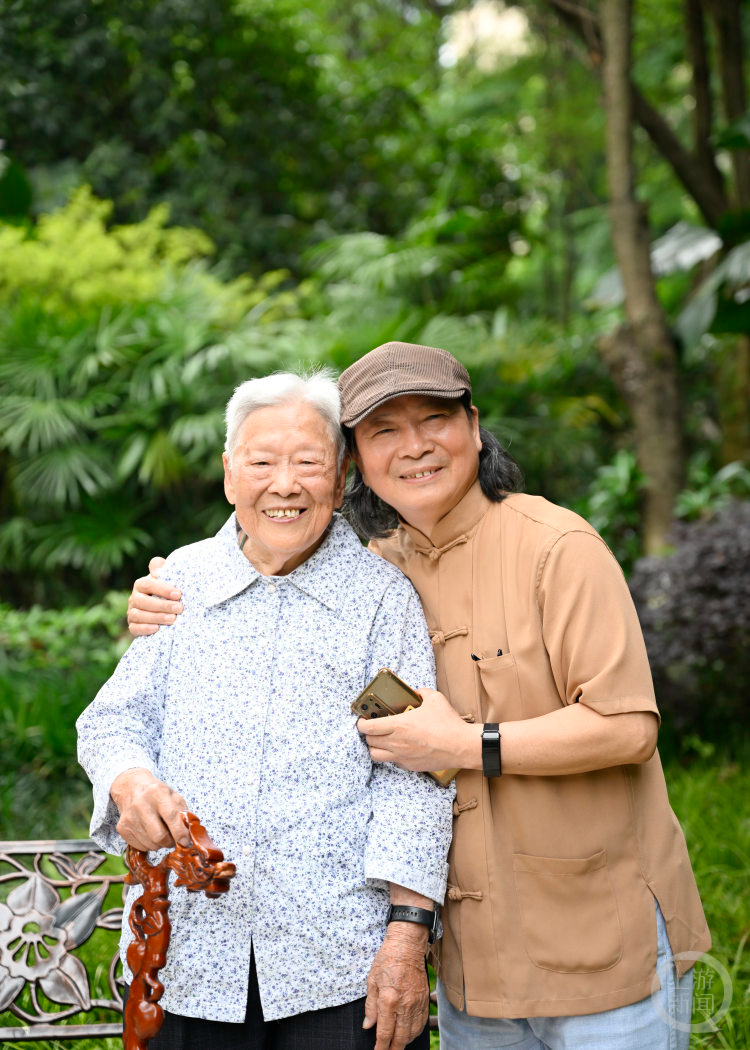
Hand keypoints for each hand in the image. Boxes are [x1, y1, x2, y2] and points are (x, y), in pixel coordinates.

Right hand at [110, 768, 190, 850]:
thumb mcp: (173, 795)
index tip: (185, 841)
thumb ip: (182, 812)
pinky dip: (149, 845)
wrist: (130, 787)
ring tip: (161, 833)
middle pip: (159, 835)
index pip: (171, 816)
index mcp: (157, 792)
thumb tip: (189, 833)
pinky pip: (140, 846)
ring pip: (150, 844)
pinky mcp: (122, 828)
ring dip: (160, 844)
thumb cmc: (156, 793)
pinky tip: (149, 834)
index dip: (180, 832)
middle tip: (173, 840)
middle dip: (170, 842)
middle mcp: (141, 804)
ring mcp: (129, 817)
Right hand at [127, 557, 182, 636]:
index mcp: (141, 584)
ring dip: (156, 617)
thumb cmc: (166, 591)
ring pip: (138, 615)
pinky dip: (145, 628)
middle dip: (162, 605)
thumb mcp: (166, 577)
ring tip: (173, 619)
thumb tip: (157, 571)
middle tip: (179, 608)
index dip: (162, 589)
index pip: (148, 584)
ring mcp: (131, 612)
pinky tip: (157, 629)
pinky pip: (134, 628)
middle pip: (143, 601)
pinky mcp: (133, 626)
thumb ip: (160, 568)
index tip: (178, 594)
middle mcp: (134, 598)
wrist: (164, 609)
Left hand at [357, 688, 480, 771]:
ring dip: (375, 747)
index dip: (361, 724)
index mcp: (399, 725)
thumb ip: (421, 692)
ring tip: (381, 740)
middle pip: (369, 741)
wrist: (461, 746)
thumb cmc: (448, 723)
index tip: (362, 720)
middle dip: (368, 734)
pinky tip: (398, 748)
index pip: (368, 728)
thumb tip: (416, 692)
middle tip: (373, 728)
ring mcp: (402, 756)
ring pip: (375, 755)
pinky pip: (392, 762)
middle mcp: (397, 742)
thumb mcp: (434, 699)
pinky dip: (390, 755)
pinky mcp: (409, 766)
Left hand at [363, 924, 428, 1049]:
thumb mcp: (372, 980)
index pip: (385, 1032)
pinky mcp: (424, 999)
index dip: (380, 1046)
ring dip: (404, 1042)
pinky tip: (409, 1034)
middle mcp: (404, 1004)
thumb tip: (368, 1025)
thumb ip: (370, 1006)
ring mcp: (416, 1003)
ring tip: (397, 1046)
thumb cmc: (387, 960)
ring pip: (412, 1032)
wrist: (407, 945)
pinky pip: (422, 1022)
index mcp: (388, 1000)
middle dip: (393, 1049)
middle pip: (400, 1037)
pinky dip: (415, 1032)